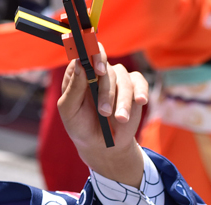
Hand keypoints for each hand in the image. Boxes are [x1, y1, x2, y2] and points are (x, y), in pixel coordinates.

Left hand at [57, 44, 148, 187]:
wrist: (100, 144)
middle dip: (107, 92)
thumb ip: (73, 88)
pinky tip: (140, 102)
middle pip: (106, 69)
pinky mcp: (133, 87)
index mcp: (79, 74)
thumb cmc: (80, 125)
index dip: (93, 56)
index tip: (98, 70)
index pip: (86, 53)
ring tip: (119, 119)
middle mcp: (98, 73)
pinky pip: (140, 82)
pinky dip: (141, 92)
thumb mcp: (69, 110)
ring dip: (122, 101)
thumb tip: (79, 64)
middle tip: (104, 112)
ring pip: (123, 79)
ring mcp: (116, 79)